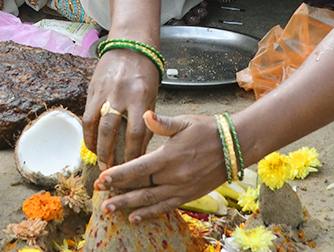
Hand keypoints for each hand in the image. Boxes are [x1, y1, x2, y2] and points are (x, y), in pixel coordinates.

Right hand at [83, 49, 159, 166]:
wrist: (130, 46)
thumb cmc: (145, 74)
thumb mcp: (151, 96)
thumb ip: (145, 121)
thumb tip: (140, 151)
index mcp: (140, 97)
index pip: (136, 133)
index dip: (133, 154)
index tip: (133, 169)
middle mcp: (120, 95)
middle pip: (110, 131)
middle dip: (109, 155)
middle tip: (110, 173)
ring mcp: (104, 92)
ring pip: (94, 125)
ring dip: (95, 147)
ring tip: (99, 162)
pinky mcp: (93, 89)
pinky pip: (87, 116)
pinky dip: (87, 133)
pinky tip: (91, 144)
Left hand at [95, 110, 226, 221]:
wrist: (233, 147)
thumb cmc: (207, 130)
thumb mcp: (184, 122)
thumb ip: (162, 123)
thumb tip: (146, 115)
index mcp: (169, 157)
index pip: (138, 168)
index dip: (119, 174)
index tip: (102, 178)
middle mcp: (174, 177)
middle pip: (140, 189)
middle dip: (118, 193)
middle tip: (99, 197)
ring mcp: (181, 189)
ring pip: (150, 201)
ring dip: (129, 206)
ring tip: (110, 209)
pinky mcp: (188, 196)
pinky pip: (165, 208)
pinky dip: (149, 214)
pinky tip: (135, 218)